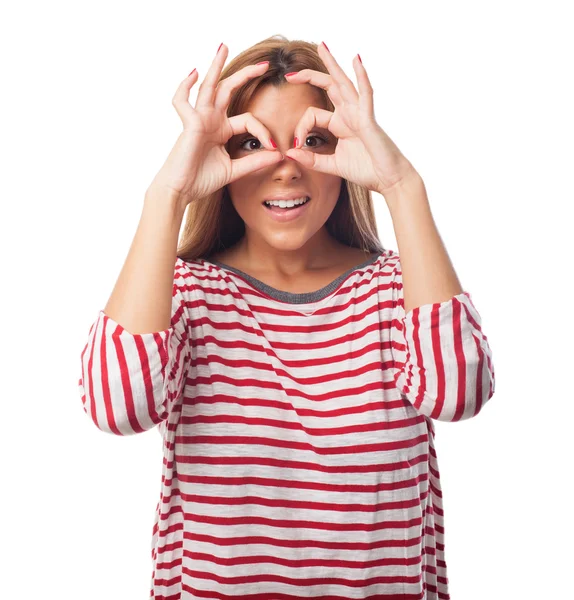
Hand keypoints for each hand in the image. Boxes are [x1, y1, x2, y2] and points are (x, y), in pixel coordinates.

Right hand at [147, 44, 282, 205]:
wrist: (181, 191)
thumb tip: (278, 155)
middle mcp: (211, 120)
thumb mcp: (234, 170)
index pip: (249, 121)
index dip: (263, 132)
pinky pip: (182, 100)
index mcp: (221, 130)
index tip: (273, 148)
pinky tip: (193, 73)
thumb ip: (255, 162)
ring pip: (209, 86)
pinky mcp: (189, 124)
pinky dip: (185, 86)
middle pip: (229, 90)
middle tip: (265, 63)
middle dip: (246, 75)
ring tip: (224, 47)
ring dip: (216, 66)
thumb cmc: (201, 180)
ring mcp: (199, 119)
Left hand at [283, 43, 418, 196]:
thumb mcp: (332, 166)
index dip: (300, 128)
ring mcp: (359, 114)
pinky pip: (365, 94)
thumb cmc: (365, 170)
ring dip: (333, 65)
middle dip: (309, 76)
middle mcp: (349, 114)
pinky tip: (356, 61)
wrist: (388, 179)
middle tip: (290, 72)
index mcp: (340, 124)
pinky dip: (362, 77)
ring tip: (322, 47)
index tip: (296, 145)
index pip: (311, 115)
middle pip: (328, 87)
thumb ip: (311, 160)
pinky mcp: (369, 119)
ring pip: (344, 83)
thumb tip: (289, 152)